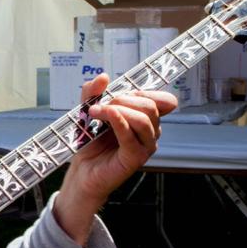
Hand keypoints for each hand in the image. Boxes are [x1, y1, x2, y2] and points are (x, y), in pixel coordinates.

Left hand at [55, 75, 176, 242]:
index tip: (119, 93)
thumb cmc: (90, 142)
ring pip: (144, 119)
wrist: (82, 170)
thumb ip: (92, 93)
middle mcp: (151, 132)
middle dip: (125, 99)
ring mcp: (146, 146)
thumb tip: (103, 76)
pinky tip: (105, 115)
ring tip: (95, 112)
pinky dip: (118, 121)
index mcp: (146, 119)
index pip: (164, 100)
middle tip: (101, 104)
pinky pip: (132, 135)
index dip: (146, 91)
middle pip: (151, 106)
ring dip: (118, 109)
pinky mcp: (135, 158)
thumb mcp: (88, 112)